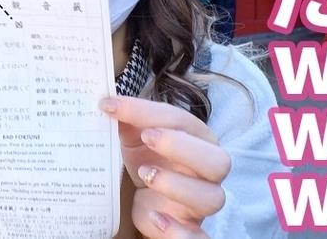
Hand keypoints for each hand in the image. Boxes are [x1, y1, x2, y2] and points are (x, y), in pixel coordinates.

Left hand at [100, 96, 229, 238]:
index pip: (180, 120)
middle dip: (181, 146)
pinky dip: (178, 231)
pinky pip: (198, 238)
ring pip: (212, 198)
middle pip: (217, 160)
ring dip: (177, 185)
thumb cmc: (148, 162)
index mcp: (197, 141)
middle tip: (146, 137)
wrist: (148, 201)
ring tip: (145, 175)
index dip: (148, 111)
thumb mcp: (135, 140)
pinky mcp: (191, 230)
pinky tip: (155, 218)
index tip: (111, 105)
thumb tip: (109, 102)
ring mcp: (201, 203)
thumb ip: (128, 121)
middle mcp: (207, 172)